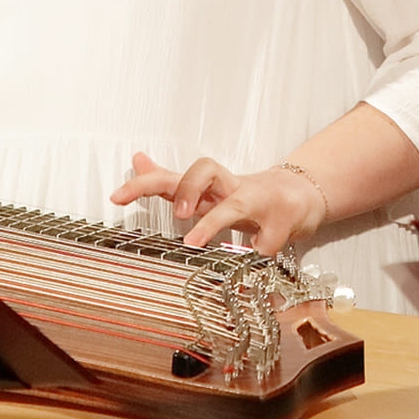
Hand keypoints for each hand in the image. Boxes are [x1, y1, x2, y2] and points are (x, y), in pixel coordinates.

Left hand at [111, 150, 325, 255]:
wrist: (301, 194)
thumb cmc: (247, 194)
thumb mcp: (208, 189)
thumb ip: (172, 179)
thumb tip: (137, 160)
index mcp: (210, 187)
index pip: (172, 175)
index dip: (143, 184)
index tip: (117, 197)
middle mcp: (231, 188)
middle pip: (207, 171)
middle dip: (190, 187)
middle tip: (178, 213)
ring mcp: (259, 202)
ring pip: (235, 204)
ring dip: (213, 222)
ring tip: (194, 242)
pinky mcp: (284, 221)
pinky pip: (269, 240)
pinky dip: (261, 250)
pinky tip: (256, 258)